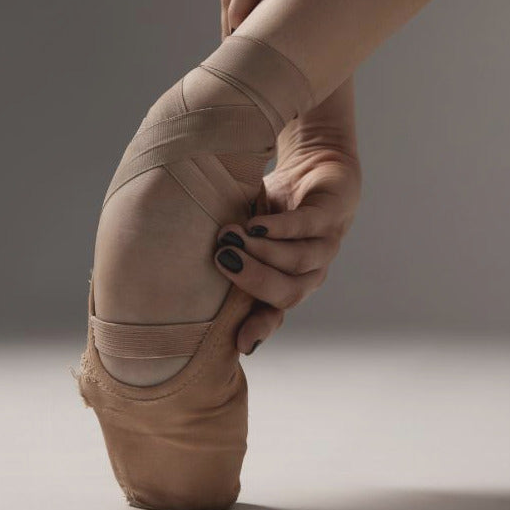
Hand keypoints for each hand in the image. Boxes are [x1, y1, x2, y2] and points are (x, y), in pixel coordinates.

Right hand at [213, 124, 361, 354]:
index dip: (258, 330)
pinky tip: (257, 225)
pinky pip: (306, 226)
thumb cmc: (274, 209)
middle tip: (222, 259)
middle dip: (253, 279)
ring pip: (297, 261)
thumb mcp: (249, 235)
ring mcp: (324, 246)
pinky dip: (280, 228)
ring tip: (232, 236)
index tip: (239, 343)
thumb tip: (180, 270)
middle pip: (287, 292)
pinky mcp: (329, 215)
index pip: (274, 315)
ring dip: (263, 252)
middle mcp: (308, 273)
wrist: (316, 166)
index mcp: (287, 284)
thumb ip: (230, 253)